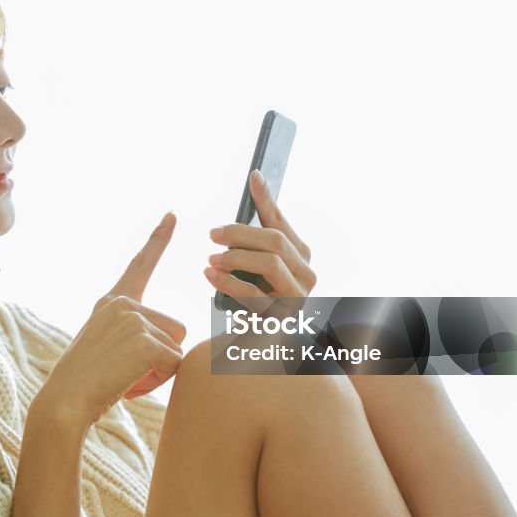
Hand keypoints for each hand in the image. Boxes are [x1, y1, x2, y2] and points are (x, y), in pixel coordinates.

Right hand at [40, 212, 186, 426]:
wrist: (64, 401)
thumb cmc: (86, 384)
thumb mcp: (107, 347)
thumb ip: (133, 335)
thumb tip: (170, 346)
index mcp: (111, 302)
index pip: (140, 264)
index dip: (159, 239)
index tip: (172, 215)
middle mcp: (122, 303)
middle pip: (176, 327)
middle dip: (162, 356)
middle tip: (128, 373)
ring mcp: (133, 318)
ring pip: (177, 346)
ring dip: (160, 370)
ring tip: (125, 378)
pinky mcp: (144, 339)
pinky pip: (174, 363)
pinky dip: (158, 380)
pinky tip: (129, 383)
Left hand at [204, 170, 316, 310]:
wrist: (252, 340)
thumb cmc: (251, 296)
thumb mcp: (251, 262)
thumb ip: (254, 231)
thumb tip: (256, 179)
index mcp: (300, 255)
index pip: (280, 222)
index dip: (266, 199)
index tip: (253, 176)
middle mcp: (306, 274)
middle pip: (276, 241)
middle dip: (241, 233)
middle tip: (212, 234)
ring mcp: (298, 297)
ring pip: (271, 263)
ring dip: (236, 257)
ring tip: (210, 259)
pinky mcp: (282, 318)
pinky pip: (257, 295)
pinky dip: (229, 282)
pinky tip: (210, 276)